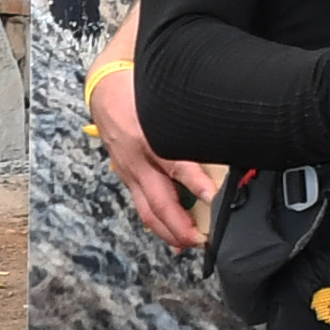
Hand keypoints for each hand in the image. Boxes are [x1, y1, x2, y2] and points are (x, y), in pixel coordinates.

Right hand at [83, 54, 223, 252]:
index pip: (174, 163)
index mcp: (148, 136)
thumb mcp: (166, 93)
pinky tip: (172, 236)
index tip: (213, 196)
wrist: (104, 84)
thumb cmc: (138, 86)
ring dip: (169, 232)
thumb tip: (225, 119)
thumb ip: (193, 113)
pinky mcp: (127, 176)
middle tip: (203, 238)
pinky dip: (158, 224)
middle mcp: (137, 159)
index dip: (195, 182)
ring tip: (189, 245)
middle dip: (181, 225)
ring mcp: (130, 171)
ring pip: (148, 211)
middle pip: (160, 200)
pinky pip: (142, 205)